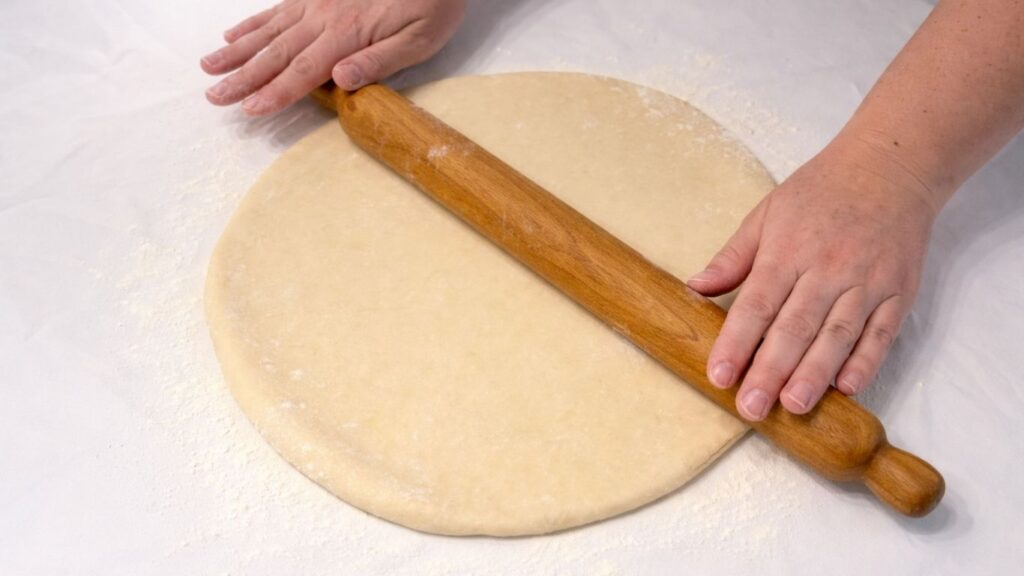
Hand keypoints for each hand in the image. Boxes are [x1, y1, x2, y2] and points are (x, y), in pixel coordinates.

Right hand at [200, 0, 465, 115]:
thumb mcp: (419, 39)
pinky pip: (277, 10)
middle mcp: (324, 18)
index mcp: (347, 36)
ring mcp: (317, 2)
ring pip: (269, 31)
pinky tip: (233, 34)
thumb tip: (340, 81)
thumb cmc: (432, 5)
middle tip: (213, 96)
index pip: (303, 72)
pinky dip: (253, 23)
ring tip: (209, 66)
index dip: (275, 93)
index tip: (249, 110)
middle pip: (276, 53)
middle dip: (243, 77)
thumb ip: (379, 61)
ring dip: (238, 51)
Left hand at [687, 137, 938, 420]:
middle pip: (795, 327)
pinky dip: (866, 362)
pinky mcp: (899, 291)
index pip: (756, 304)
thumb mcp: (766, 213)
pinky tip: (847, 387)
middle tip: (751, 407)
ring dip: (815, 373)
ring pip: (838, 335)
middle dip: (770, 370)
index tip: (719, 374)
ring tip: (793, 406)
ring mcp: (867, 282)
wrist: (890, 166)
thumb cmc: (820, 192)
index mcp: (788, 250)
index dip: (735, 342)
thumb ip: (732, 257)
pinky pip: (882, 333)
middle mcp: (828, 268)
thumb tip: (694, 288)